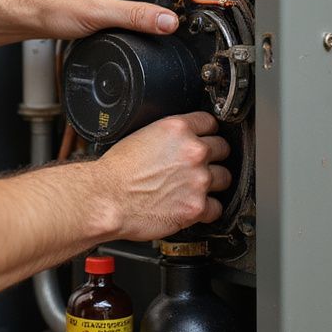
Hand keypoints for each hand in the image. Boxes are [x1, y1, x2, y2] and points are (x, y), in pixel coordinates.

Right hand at [95, 112, 230, 239]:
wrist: (106, 199)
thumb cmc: (115, 172)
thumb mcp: (139, 136)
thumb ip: (167, 137)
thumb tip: (177, 143)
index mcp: (177, 129)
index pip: (209, 122)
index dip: (206, 132)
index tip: (205, 138)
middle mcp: (193, 152)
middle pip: (223, 148)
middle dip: (213, 156)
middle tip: (199, 165)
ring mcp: (198, 180)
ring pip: (225, 177)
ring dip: (213, 182)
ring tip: (196, 187)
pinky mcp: (196, 206)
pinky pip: (217, 207)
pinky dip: (207, 209)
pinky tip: (194, 205)